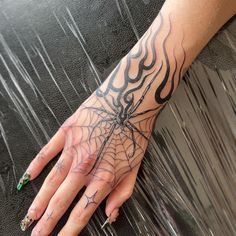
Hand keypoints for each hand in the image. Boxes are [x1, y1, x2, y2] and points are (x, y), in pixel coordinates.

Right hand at [19, 88, 155, 234]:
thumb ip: (122, 193)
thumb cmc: (134, 134)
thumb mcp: (135, 167)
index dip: (69, 231)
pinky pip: (47, 151)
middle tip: (36, 235)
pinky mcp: (67, 132)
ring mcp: (74, 149)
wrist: (129, 102)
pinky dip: (36, 165)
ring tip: (31, 214)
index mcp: (104, 177)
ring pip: (52, 180)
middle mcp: (86, 167)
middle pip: (62, 201)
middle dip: (48, 222)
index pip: (82, 212)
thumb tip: (110, 215)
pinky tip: (29, 178)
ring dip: (40, 200)